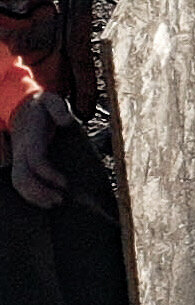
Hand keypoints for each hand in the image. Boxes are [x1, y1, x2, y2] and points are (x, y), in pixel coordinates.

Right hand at [5, 91, 75, 209]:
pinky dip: (31, 194)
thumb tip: (65, 121)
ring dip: (35, 196)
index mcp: (31, 136)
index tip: (65, 183)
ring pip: (18, 181)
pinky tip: (46, 201)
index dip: (48, 173)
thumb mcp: (51, 100)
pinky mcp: (20, 162)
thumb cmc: (41, 106)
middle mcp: (21, 149)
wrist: (22, 106)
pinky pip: (19, 181)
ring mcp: (18, 156)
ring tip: (54, 203)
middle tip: (60, 200)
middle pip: (23, 175)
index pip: (36, 159)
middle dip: (40, 191)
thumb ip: (58, 108)